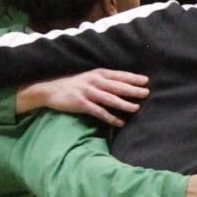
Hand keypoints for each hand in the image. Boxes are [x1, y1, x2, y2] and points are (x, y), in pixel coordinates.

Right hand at [18, 69, 149, 126]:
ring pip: (109, 98)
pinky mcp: (81, 104)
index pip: (118, 75)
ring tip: (136, 108)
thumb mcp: (89, 77)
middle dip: (132, 89)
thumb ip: (104, 80)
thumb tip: (124, 84)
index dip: (132, 78)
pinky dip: (110, 118)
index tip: (146, 81)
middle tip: (146, 93)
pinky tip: (120, 122)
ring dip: (124, 104)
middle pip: (117, 86)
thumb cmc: (74, 84)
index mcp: (97, 73)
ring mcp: (87, 92)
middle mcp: (93, 81)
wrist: (50, 90)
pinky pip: (99, 112)